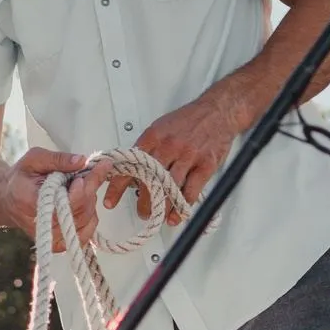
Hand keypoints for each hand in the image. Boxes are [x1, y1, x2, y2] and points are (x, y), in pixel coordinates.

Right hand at [2, 147, 113, 252]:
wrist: (8, 201)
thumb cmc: (20, 178)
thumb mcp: (34, 159)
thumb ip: (58, 160)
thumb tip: (82, 161)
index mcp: (32, 203)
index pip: (67, 202)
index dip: (82, 187)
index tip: (87, 172)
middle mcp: (43, 227)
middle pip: (81, 210)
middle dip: (89, 188)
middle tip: (89, 172)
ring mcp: (52, 239)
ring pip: (87, 219)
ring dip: (90, 199)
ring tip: (79, 186)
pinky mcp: (60, 245)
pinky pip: (87, 231)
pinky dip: (90, 213)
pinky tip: (81, 201)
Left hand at [102, 93, 237, 224]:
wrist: (218, 111)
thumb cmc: (188, 120)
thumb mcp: (161, 127)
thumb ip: (147, 149)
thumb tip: (133, 172)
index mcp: (153, 136)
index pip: (130, 165)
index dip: (117, 186)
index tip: (110, 200)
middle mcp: (169, 146)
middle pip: (149, 180)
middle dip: (143, 202)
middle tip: (142, 213)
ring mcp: (188, 155)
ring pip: (169, 189)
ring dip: (162, 208)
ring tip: (158, 218)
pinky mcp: (205, 164)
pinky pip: (191, 191)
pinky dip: (182, 207)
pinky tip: (177, 215)